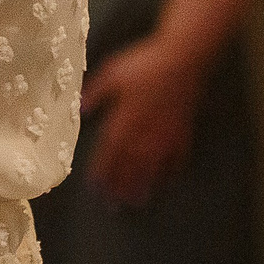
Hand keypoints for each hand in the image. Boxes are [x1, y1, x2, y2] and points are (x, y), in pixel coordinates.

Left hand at [80, 35, 207, 205]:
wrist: (182, 59)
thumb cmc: (144, 64)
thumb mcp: (112, 73)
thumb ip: (95, 94)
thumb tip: (80, 110)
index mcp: (124, 119)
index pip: (109, 153)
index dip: (102, 172)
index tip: (95, 187)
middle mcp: (144, 133)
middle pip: (130, 167)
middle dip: (120, 187)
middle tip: (112, 204)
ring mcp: (166, 135)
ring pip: (152, 168)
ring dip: (142, 186)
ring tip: (135, 202)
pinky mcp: (183, 133)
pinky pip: (176, 160)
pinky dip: (169, 173)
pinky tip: (164, 182)